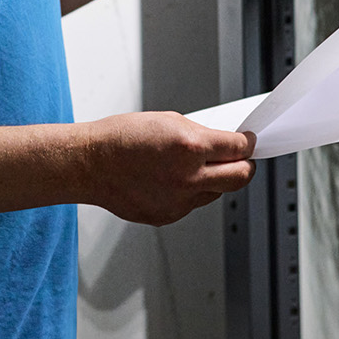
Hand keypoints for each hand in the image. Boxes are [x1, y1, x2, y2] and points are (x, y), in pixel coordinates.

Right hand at [81, 112, 255, 225]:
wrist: (90, 164)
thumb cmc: (121, 138)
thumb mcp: (167, 121)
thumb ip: (199, 135)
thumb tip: (220, 144)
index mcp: (190, 147)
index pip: (238, 148)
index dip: (247, 143)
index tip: (248, 141)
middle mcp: (188, 178)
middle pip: (239, 178)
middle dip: (246, 166)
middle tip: (243, 159)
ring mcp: (179, 202)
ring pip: (216, 193)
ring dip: (216, 180)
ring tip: (198, 167)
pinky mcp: (168, 216)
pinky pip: (193, 204)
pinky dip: (191, 192)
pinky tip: (173, 179)